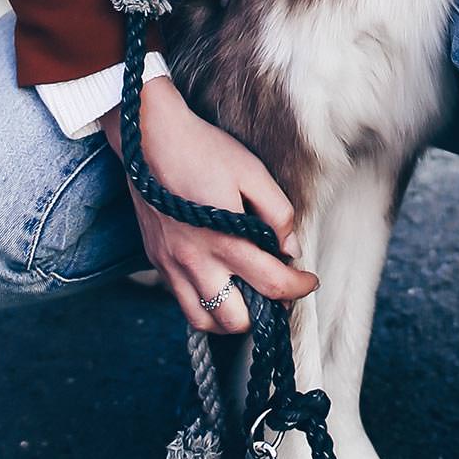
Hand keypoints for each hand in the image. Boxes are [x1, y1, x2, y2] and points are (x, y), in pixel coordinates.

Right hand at [104, 74, 316, 328]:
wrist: (149, 138)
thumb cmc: (203, 150)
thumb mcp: (252, 172)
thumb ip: (277, 214)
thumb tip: (291, 249)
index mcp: (225, 240)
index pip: (272, 284)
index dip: (299, 288)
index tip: (309, 281)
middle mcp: (196, 261)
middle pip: (235, 319)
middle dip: (263, 313)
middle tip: (275, 292)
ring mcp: (171, 264)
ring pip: (202, 320)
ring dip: (228, 318)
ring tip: (245, 298)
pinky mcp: (156, 259)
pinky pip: (180, 300)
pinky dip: (202, 303)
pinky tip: (216, 282)